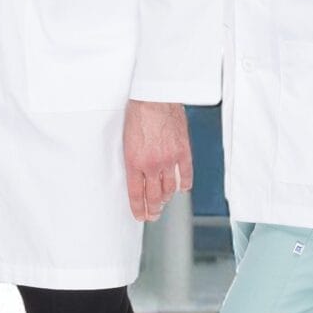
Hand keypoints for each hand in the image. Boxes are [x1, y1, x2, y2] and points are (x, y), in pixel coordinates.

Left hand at [123, 100, 190, 221]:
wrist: (155, 97)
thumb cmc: (138, 112)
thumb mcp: (126, 140)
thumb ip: (132, 159)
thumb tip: (136, 173)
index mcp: (134, 161)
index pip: (136, 193)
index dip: (139, 208)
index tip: (140, 215)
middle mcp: (152, 164)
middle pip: (154, 196)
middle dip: (153, 209)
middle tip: (153, 215)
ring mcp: (169, 159)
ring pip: (170, 188)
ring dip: (167, 198)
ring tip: (164, 202)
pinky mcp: (183, 151)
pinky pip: (186, 174)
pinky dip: (184, 184)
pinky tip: (182, 189)